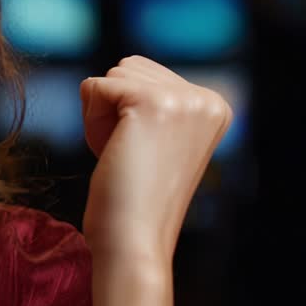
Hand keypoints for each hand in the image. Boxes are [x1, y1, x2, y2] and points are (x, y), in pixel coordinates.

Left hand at [79, 56, 232, 263]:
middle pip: (127, 68)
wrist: (134, 240)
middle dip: (114, 110)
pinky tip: (112, 153)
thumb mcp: (160, 139)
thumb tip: (127, 66)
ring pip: (110, 76)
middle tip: (132, 156)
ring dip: (102, 116)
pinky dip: (91, 122)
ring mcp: (183, 99)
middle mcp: (206, 98)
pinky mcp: (151, 102)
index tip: (147, 155)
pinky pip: (93, 87)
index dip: (128, 113)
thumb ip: (156, 102)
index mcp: (215, 105)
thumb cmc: (136, 198)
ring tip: (125, 156)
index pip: (145, 73)